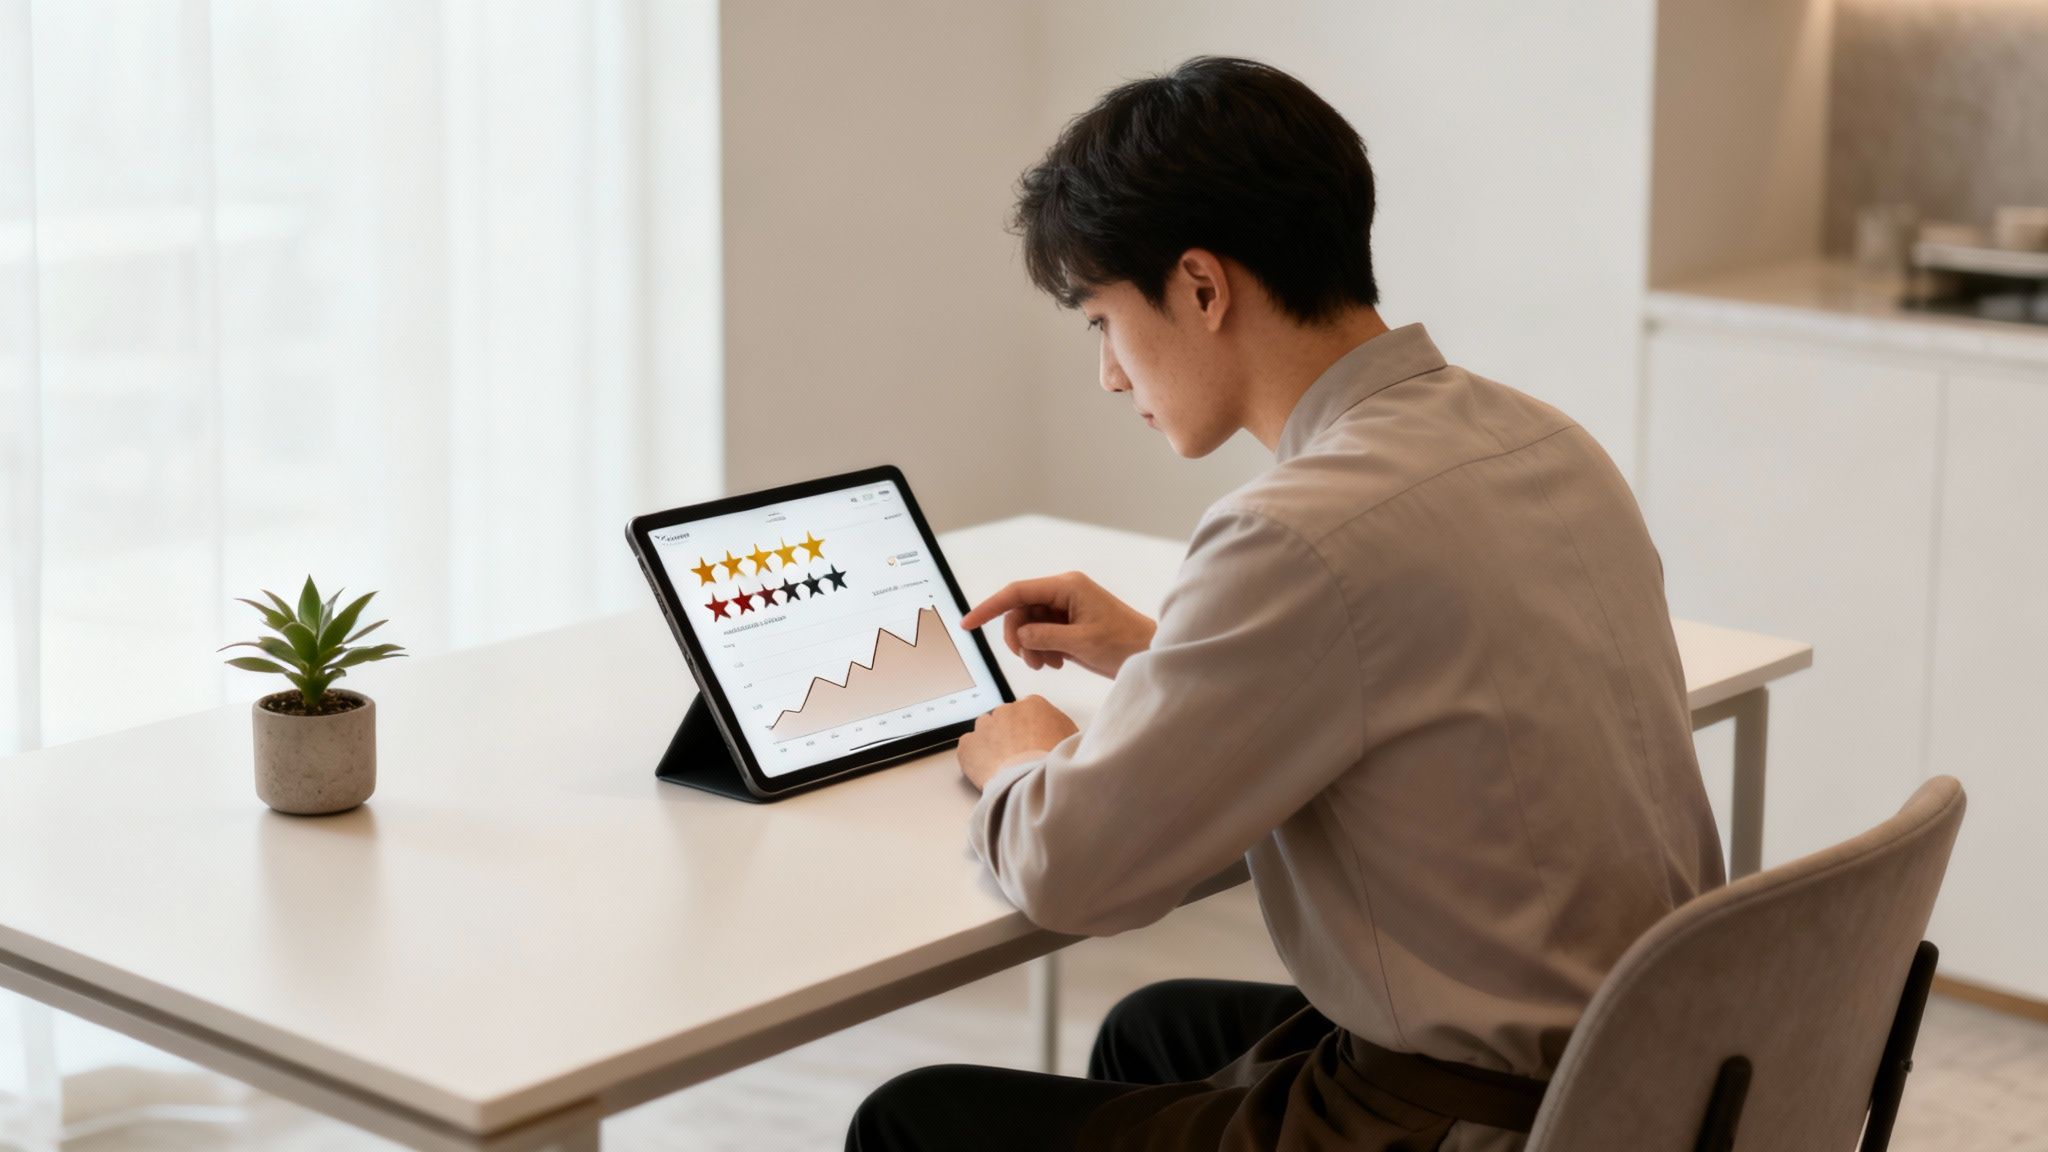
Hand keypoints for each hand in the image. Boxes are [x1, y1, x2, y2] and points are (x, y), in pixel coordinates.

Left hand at [957, 695, 1078, 790]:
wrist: (1033, 781)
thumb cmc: (1054, 763)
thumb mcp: (1073, 739)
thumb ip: (1061, 727)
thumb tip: (1058, 731)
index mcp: (1034, 705)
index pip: (1028, 712)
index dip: (1030, 730)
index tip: (1032, 743)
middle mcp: (1007, 710)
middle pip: (1006, 720)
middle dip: (1009, 735)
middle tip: (1018, 757)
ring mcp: (985, 726)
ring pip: (985, 730)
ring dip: (991, 744)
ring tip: (1003, 765)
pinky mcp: (968, 744)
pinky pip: (969, 747)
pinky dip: (975, 757)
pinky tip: (988, 770)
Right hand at [960, 571, 1156, 678]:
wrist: (1150, 654)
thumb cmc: (1124, 643)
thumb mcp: (1081, 641)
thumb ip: (1045, 636)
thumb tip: (1019, 635)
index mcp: (1067, 587)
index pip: (1017, 592)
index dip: (989, 607)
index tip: (968, 624)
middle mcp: (1064, 593)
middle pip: (1020, 611)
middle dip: (1018, 637)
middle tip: (1029, 660)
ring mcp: (1066, 609)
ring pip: (1029, 626)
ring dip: (1030, 647)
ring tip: (1046, 665)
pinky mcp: (1069, 625)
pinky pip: (1041, 635)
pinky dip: (1042, 650)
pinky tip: (1055, 662)